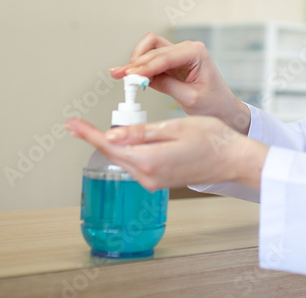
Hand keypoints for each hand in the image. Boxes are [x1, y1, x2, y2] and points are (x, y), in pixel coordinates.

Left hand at [65, 116, 268, 190]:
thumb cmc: (211, 139)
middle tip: (76, 125)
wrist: (233, 160)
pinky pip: (135, 165)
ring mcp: (153, 181)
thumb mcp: (174, 127)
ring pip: (123, 160)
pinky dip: (125, 152)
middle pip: (113, 155)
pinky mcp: (159, 180)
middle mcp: (148, 176)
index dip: (89, 134)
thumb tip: (112, 136)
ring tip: (96, 130)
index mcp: (149, 160)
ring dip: (110, 145)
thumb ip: (141, 133)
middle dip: (94, 139)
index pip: (110, 146)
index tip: (72, 124)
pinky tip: (123, 141)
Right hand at [110, 33, 250, 133]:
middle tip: (118, 76)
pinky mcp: (173, 63)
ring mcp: (179, 54)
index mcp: (196, 53)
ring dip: (136, 61)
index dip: (144, 66)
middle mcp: (187, 49)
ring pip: (150, 49)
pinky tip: (132, 78)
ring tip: (123, 76)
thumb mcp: (190, 98)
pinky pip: (152, 59)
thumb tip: (142, 79)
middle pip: (154, 48)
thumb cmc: (214, 103)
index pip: (165, 57)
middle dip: (135, 63)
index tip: (129, 75)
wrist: (223, 109)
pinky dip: (141, 67)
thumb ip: (166, 85)